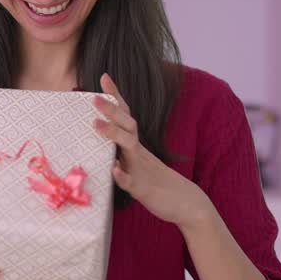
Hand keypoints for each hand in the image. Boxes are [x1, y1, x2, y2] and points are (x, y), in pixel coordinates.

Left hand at [92, 73, 214, 229]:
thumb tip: (102, 137)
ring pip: (128, 148)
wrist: (186, 203)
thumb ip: (122, 151)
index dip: (115, 96)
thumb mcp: (138, 163)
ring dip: (113, 135)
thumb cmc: (157, 183)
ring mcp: (141, 170)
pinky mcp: (143, 189)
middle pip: (126, 125)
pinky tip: (114, 171)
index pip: (125, 115)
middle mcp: (139, 153)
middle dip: (111, 110)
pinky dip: (123, 176)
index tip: (104, 76)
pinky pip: (132, 183)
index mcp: (136, 145)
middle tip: (94, 97)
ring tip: (95, 125)